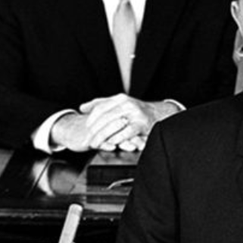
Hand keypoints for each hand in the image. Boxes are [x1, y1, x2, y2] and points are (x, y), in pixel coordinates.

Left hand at [50, 95, 180, 151]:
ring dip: (102, 137)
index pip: (100, 107)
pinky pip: (125, 132)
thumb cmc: (137, 112)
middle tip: (88, 140)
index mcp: (120, 98)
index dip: (91, 119)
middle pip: (104, 117)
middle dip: (94, 131)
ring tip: (96, 144)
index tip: (86, 128)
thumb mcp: (120, 104)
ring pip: (113, 125)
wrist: (160, 114)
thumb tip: (82, 107)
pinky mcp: (141, 123)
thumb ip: (101, 104)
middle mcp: (127, 103)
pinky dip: (117, 138)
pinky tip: (111, 143)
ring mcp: (135, 113)